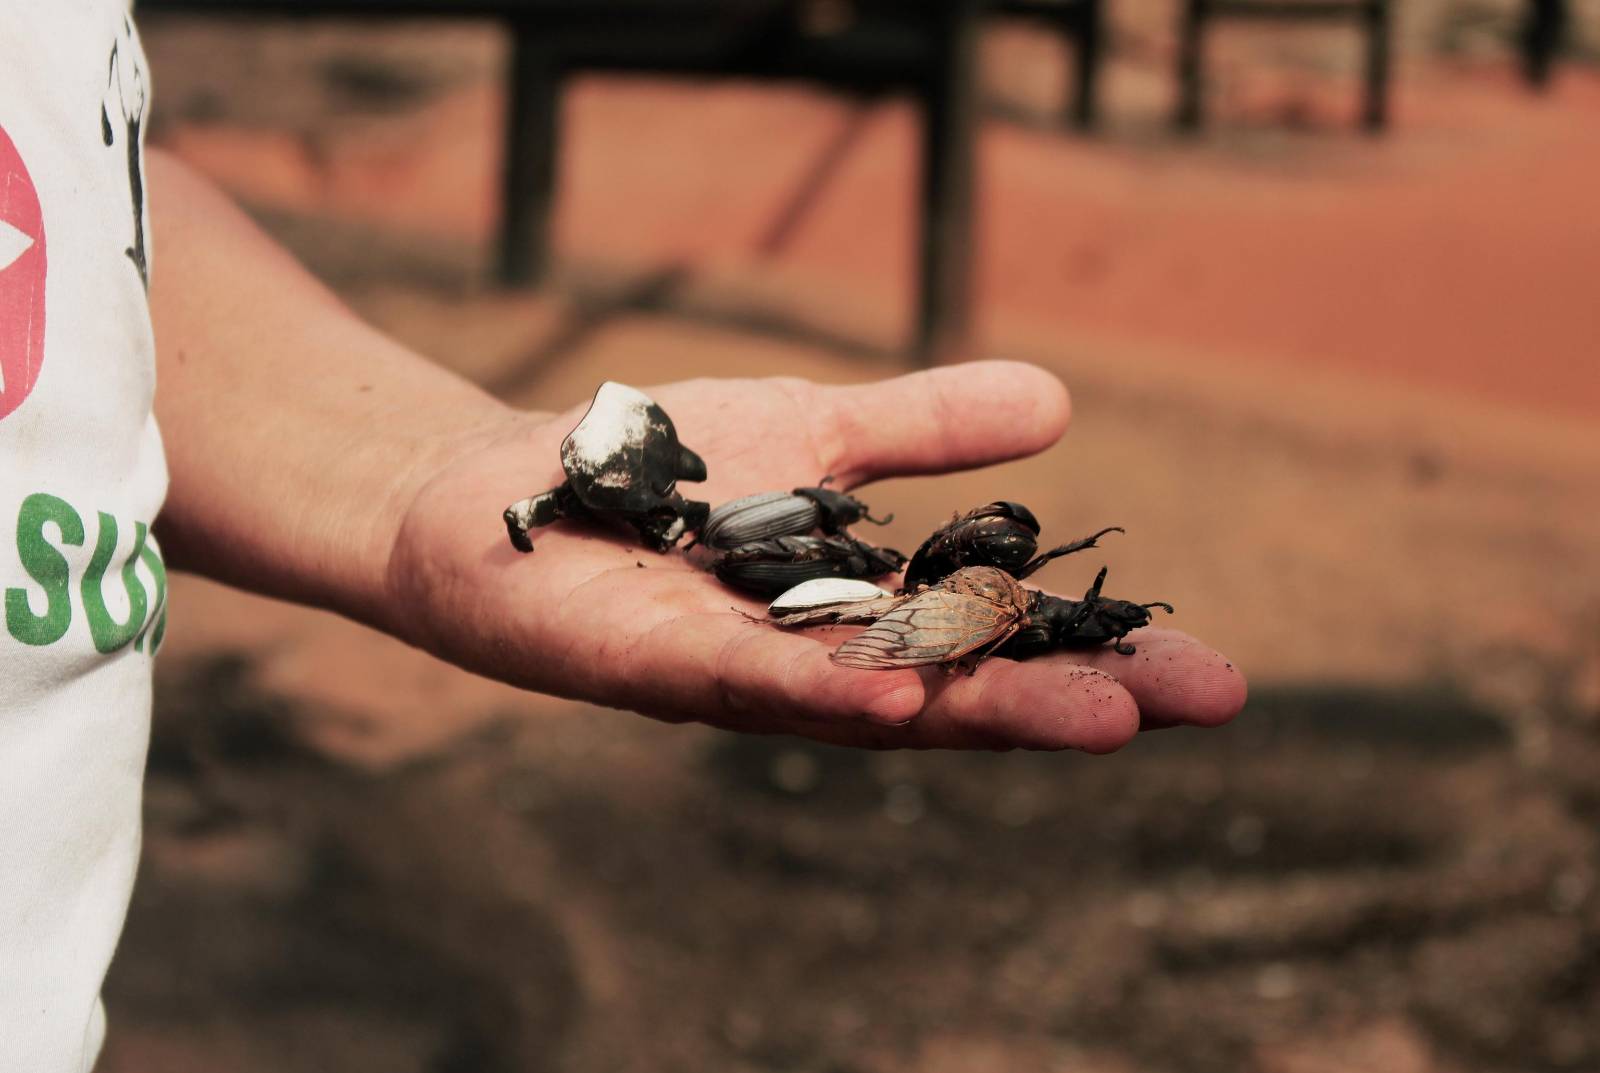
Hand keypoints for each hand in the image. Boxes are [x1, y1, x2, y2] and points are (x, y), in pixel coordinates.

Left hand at [385, 361, 1245, 750]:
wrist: (498, 491)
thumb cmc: (660, 473)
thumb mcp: (820, 431)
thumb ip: (925, 429)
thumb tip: (1059, 404)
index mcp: (864, 611)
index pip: (999, 640)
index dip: (1099, 655)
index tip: (1212, 674)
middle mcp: (817, 661)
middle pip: (958, 686)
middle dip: (1073, 695)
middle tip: (1194, 702)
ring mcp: (740, 673)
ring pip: (875, 699)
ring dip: (980, 711)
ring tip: (1094, 718)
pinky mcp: (655, 665)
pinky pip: (748, 684)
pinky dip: (824, 694)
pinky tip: (897, 702)